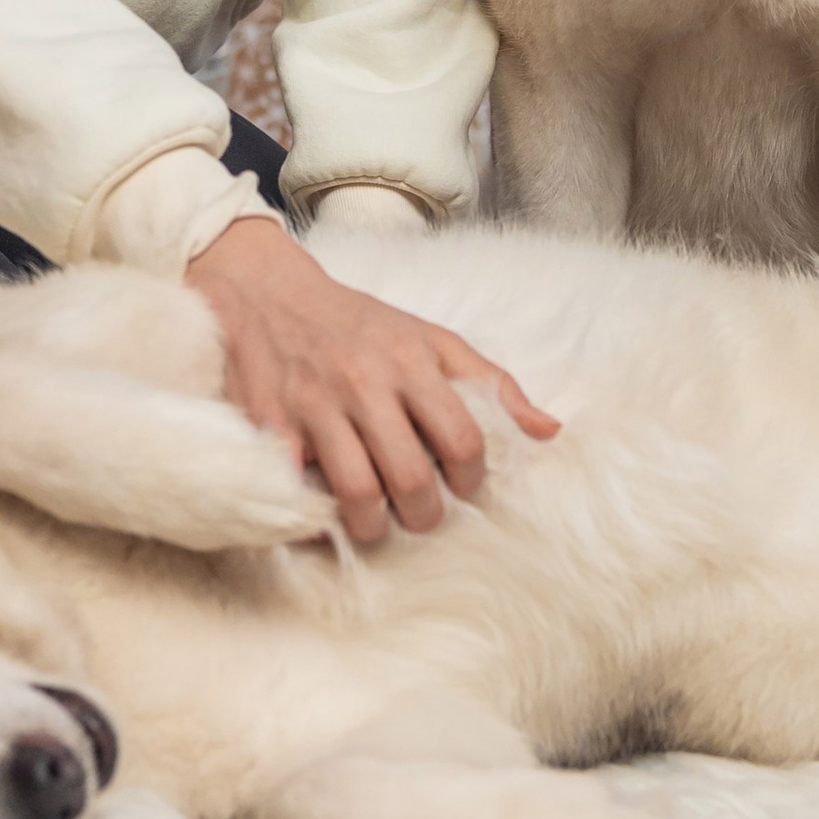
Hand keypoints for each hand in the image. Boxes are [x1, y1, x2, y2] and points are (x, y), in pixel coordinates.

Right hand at [185, 214, 558, 546]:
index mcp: (411, 360)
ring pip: (356, 493)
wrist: (270, 293)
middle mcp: (364, 382)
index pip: (462, 439)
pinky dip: (312, 515)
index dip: (471, 479)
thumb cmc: (361, 324)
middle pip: (410, 477)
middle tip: (421, 516)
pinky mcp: (269, 424)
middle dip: (424, 515)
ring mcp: (314, 405)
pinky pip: (295, 489)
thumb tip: (548, 430)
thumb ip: (490, 384)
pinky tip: (325, 513)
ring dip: (372, 525)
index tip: (462, 487)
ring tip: (377, 523)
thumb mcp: (432, 338)